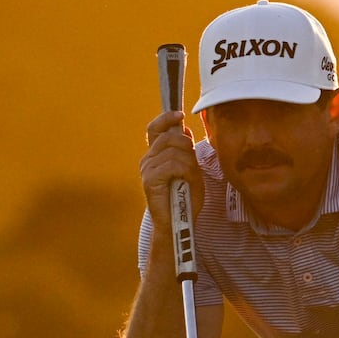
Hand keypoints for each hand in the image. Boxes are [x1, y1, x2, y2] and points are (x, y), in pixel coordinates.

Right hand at [139, 109, 203, 237]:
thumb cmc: (186, 198)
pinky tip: (184, 182)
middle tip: (191, 165)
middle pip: (169, 137)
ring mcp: (147, 169)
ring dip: (188, 164)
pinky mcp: (149, 180)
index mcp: (156, 155)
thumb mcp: (191, 169)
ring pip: (174, 151)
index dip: (166, 118)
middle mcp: (148, 160)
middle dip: (186, 147)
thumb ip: (186, 151)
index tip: (180, 115)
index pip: (155, 128)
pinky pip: (172, 164)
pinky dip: (184, 171)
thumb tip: (184, 130)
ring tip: (188, 178)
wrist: (179, 222)